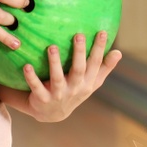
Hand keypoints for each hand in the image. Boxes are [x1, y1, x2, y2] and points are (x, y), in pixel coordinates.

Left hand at [0, 31, 121, 122]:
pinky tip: (27, 65)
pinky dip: (31, 77)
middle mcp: (74, 89)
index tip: (102, 32)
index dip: (99, 49)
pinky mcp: (42, 99)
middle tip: (79, 35)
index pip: (95, 64)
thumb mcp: (91, 83)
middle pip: (78, 70)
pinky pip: (36, 87)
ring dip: (55, 63)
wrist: (52, 114)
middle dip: (79, 53)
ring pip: (57, 78)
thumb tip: (119, 52)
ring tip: (52, 47)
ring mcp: (58, 95)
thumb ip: (104, 68)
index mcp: (87, 83)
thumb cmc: (74, 91)